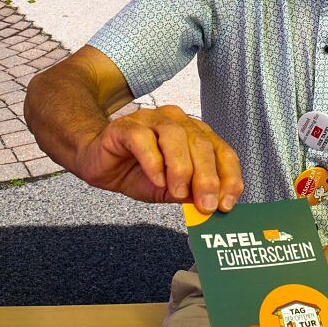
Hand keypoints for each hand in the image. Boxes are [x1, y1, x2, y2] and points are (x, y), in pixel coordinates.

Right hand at [73, 105, 243, 212]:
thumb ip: (189, 194)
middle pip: (201, 144)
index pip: (222, 152)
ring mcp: (152, 120)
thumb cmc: (137, 173)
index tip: (227, 204)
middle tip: (206, 205)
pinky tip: (156, 180)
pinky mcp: (126, 126)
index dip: (229, 177)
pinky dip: (153, 162)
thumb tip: (209, 205)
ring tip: (178, 192)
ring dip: (181, 168)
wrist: (98, 163)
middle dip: (207, 177)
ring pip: (175, 137)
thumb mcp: (169, 190)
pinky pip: (144, 139)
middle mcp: (178, 122)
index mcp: (196, 135)